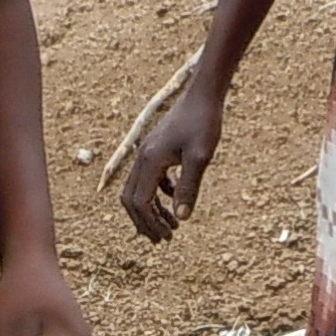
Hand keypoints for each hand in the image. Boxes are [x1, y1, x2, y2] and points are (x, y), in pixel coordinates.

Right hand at [117, 79, 223, 243]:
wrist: (203, 96)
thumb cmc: (204, 123)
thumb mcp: (200, 158)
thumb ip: (189, 187)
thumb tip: (182, 217)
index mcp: (150, 161)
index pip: (139, 202)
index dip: (150, 223)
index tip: (168, 236)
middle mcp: (143, 158)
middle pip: (132, 200)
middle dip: (145, 222)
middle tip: (163, 239)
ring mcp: (148, 153)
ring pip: (139, 190)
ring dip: (152, 210)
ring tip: (172, 226)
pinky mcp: (156, 150)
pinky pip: (150, 180)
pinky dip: (159, 195)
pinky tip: (176, 200)